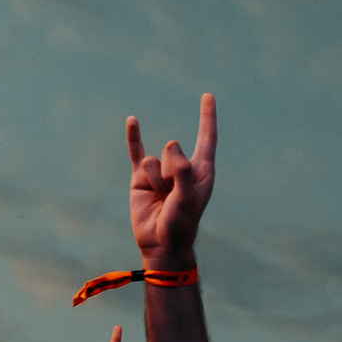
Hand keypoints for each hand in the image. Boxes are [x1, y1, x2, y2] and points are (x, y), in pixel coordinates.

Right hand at [128, 94, 217, 267]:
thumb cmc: (180, 224)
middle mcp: (182, 167)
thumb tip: (171, 143)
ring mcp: (160, 171)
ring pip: (153, 161)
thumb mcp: (188, 199)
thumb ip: (183, 171)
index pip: (206, 138)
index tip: (208, 96)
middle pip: (173, 151)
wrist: (160, 244)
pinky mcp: (141, 177)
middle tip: (173, 195)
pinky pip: (136, 152)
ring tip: (159, 199)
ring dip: (154, 181)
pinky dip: (134, 136)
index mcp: (202, 171)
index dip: (207, 117)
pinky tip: (133, 120)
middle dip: (170, 172)